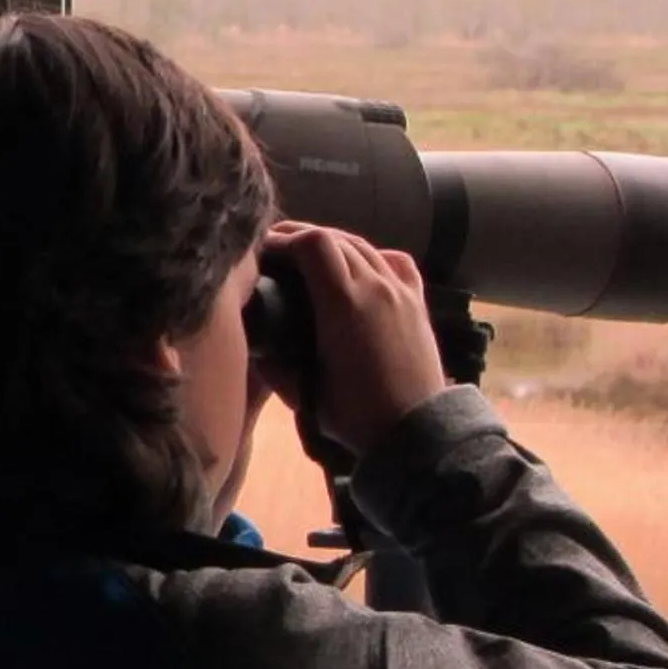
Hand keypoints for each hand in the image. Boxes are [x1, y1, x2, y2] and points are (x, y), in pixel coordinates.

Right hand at [263, 222, 450, 459]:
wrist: (415, 430)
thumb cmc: (355, 414)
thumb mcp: (303, 392)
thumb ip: (271, 362)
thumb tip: (250, 339)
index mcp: (344, 304)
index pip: (312, 244)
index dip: (282, 240)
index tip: (261, 253)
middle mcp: (375, 286)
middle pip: (334, 237)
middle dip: (300, 237)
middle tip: (274, 251)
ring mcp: (400, 290)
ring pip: (361, 245)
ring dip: (330, 245)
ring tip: (308, 258)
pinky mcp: (417, 300)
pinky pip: (392, 260)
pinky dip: (368, 255)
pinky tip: (357, 268)